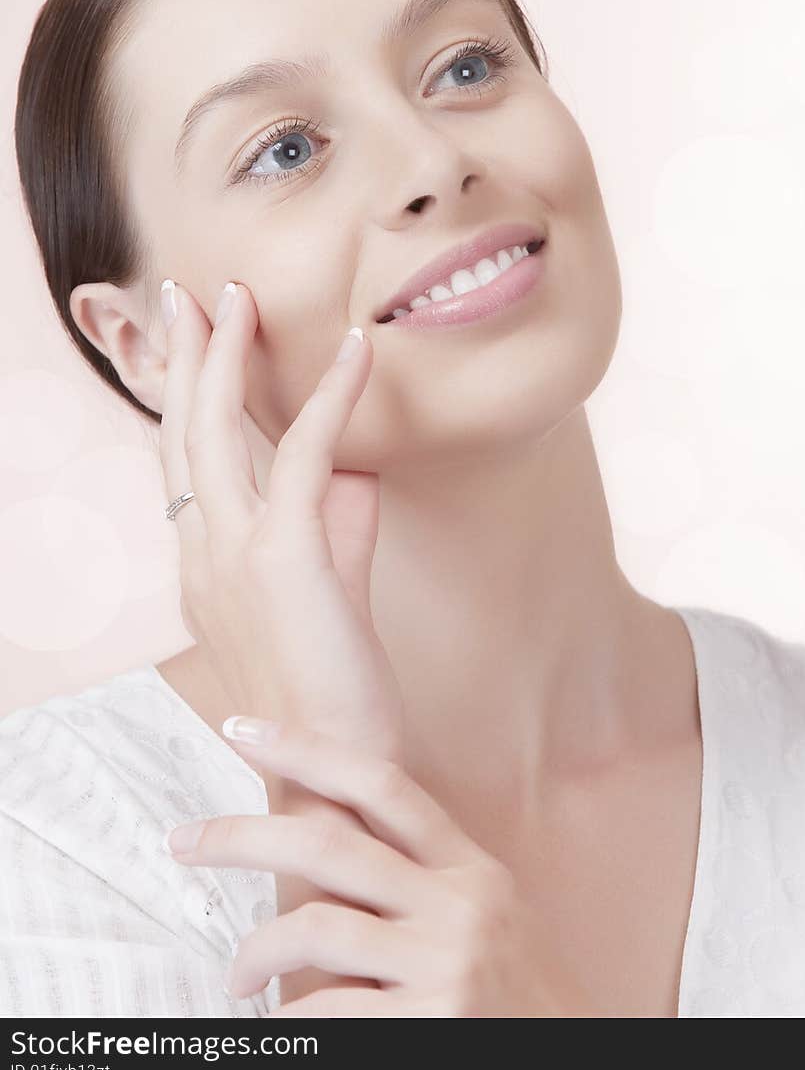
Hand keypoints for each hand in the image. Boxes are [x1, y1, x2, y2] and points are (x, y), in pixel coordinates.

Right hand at [158, 279, 403, 761]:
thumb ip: (339, 527)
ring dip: (227, 354)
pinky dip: (333, 395)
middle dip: (185, 356)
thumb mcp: (333, 590)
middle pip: (179, 433)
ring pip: (213, 431)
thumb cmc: (332, 691)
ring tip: (240, 296)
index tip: (198, 339)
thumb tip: (356, 468)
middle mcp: (202, 555)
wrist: (334, 777)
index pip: (184, 463)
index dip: (187, 397)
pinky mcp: (282, 559)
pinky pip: (302, 455)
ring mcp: (232, 556)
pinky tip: (359, 349)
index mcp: (204, 566)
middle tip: (190, 292)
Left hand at [165, 721, 586, 1017]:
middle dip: (242, 834)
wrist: (589, 1064)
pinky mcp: (432, 1024)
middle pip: (328, 841)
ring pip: (316, 926)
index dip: (308, 748)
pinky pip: (328, 1011)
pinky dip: (290, 1021)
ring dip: (256, 949)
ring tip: (236, 979)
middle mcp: (459, 904)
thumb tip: (332, 858)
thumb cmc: (524, 1000)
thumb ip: (428, 883)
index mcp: (471, 869)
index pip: (381, 784)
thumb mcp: (491, 920)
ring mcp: (445, 963)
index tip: (244, 727)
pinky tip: (279, 1029)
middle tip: (183, 841)